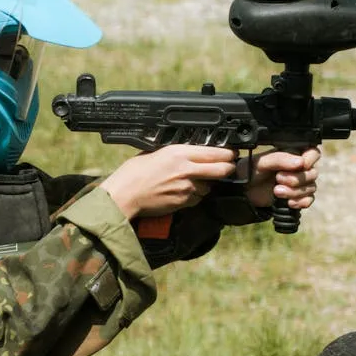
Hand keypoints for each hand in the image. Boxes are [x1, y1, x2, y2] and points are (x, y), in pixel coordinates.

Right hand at [100, 145, 237, 218]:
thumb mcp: (155, 153)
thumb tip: (189, 153)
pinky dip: (194, 196)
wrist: (125, 195)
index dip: (227, 154)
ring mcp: (187, 187)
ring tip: (193, 182)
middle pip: (221, 169)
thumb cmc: (133, 173)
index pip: (214, 152)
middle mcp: (186, 169)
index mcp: (178, 153)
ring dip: (207, 185)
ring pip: (209, 186)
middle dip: (228, 168)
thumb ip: (175, 153)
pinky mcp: (184, 202)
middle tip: (229, 167)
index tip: (231, 154)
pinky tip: (182, 192)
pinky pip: (197, 199)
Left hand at [245, 147, 320, 209]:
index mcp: (291, 154)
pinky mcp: (296, 196)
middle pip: (312, 173)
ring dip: (295, 192)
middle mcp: (298, 168)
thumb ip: (280, 159)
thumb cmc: (249, 171)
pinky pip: (308, 200)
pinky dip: (300, 202)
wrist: (242, 191)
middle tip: (278, 179)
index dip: (310, 159)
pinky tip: (288, 202)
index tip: (300, 165)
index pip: (313, 153)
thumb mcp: (261, 162)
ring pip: (311, 187)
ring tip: (277, 191)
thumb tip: (301, 162)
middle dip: (296, 179)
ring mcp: (298, 183)